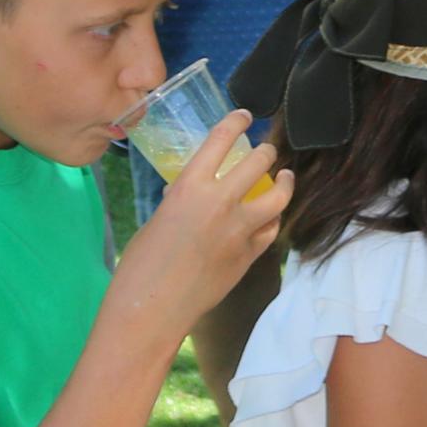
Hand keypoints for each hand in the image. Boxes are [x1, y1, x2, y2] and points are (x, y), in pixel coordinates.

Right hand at [113, 110, 287, 330]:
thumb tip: (186, 190)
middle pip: (260, 161)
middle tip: (267, 149)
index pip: (221, 140)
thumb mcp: (157, 220)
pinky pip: (271, 229)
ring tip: (286, 178)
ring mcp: (240, 230)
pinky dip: (272, 219)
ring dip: (284, 182)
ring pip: (278, 196)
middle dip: (267, 151)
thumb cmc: (140, 265)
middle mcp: (220, 202)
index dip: (236, 122)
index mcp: (190, 187)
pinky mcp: (249, 256)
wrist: (151, 311)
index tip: (243, 116)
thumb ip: (178, 201)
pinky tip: (271, 217)